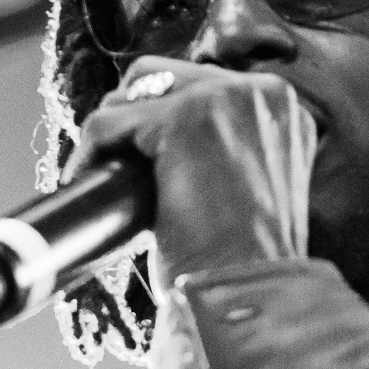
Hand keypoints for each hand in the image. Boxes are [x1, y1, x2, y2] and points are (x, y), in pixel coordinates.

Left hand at [69, 58, 319, 294]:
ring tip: (101, 172)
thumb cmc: (248, 260)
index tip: (141, 155)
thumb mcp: (251, 186)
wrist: (252, 293)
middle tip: (115, 163)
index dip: (162, 116)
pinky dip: (89, 151)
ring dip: (111, 130)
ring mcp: (223, 97)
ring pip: (134, 91)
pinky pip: (109, 121)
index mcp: (282, 106)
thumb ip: (225, 147)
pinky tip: (86, 180)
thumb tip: (163, 137)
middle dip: (133, 114)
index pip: (203, 84)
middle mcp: (261, 91)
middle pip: (166, 75)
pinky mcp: (182, 117)